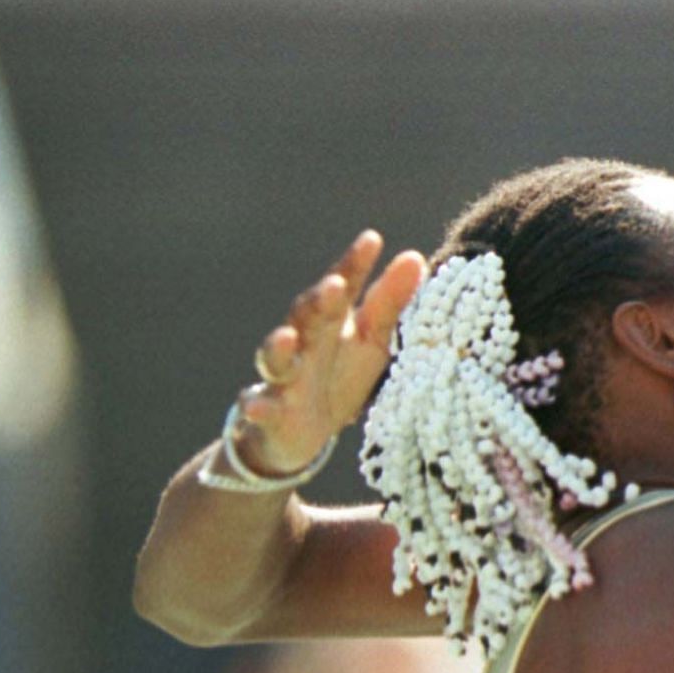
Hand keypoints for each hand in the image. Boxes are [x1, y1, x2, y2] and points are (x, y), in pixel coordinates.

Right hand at [233, 231, 426, 473]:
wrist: (301, 431)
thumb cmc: (338, 377)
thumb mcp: (369, 342)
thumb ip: (388, 304)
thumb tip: (416, 258)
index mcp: (329, 323)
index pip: (341, 288)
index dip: (353, 265)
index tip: (372, 240)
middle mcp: (302, 343)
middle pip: (306, 317)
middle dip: (318, 302)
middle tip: (335, 285)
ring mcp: (282, 377)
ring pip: (275, 358)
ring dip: (278, 347)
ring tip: (288, 337)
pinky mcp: (269, 413)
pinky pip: (259, 409)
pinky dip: (257, 408)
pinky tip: (256, 407)